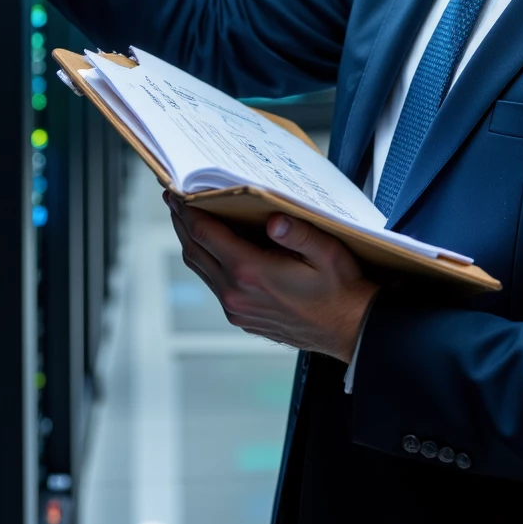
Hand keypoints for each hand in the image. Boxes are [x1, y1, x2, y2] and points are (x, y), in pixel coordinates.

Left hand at [166, 195, 379, 361]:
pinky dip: (206, 260)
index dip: (187, 211)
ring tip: (187, 218)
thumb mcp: (329, 254)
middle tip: (173, 198)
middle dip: (182, 222)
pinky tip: (213, 247)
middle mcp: (237, 294)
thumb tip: (274, 219)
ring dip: (191, 242)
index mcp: (253, 273)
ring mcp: (237, 309)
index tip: (175, 193)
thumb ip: (301, 234)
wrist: (349, 330)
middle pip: (195, 251)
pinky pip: (213, 284)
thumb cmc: (341, 291)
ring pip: (201, 268)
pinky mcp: (242, 317)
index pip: (206, 235)